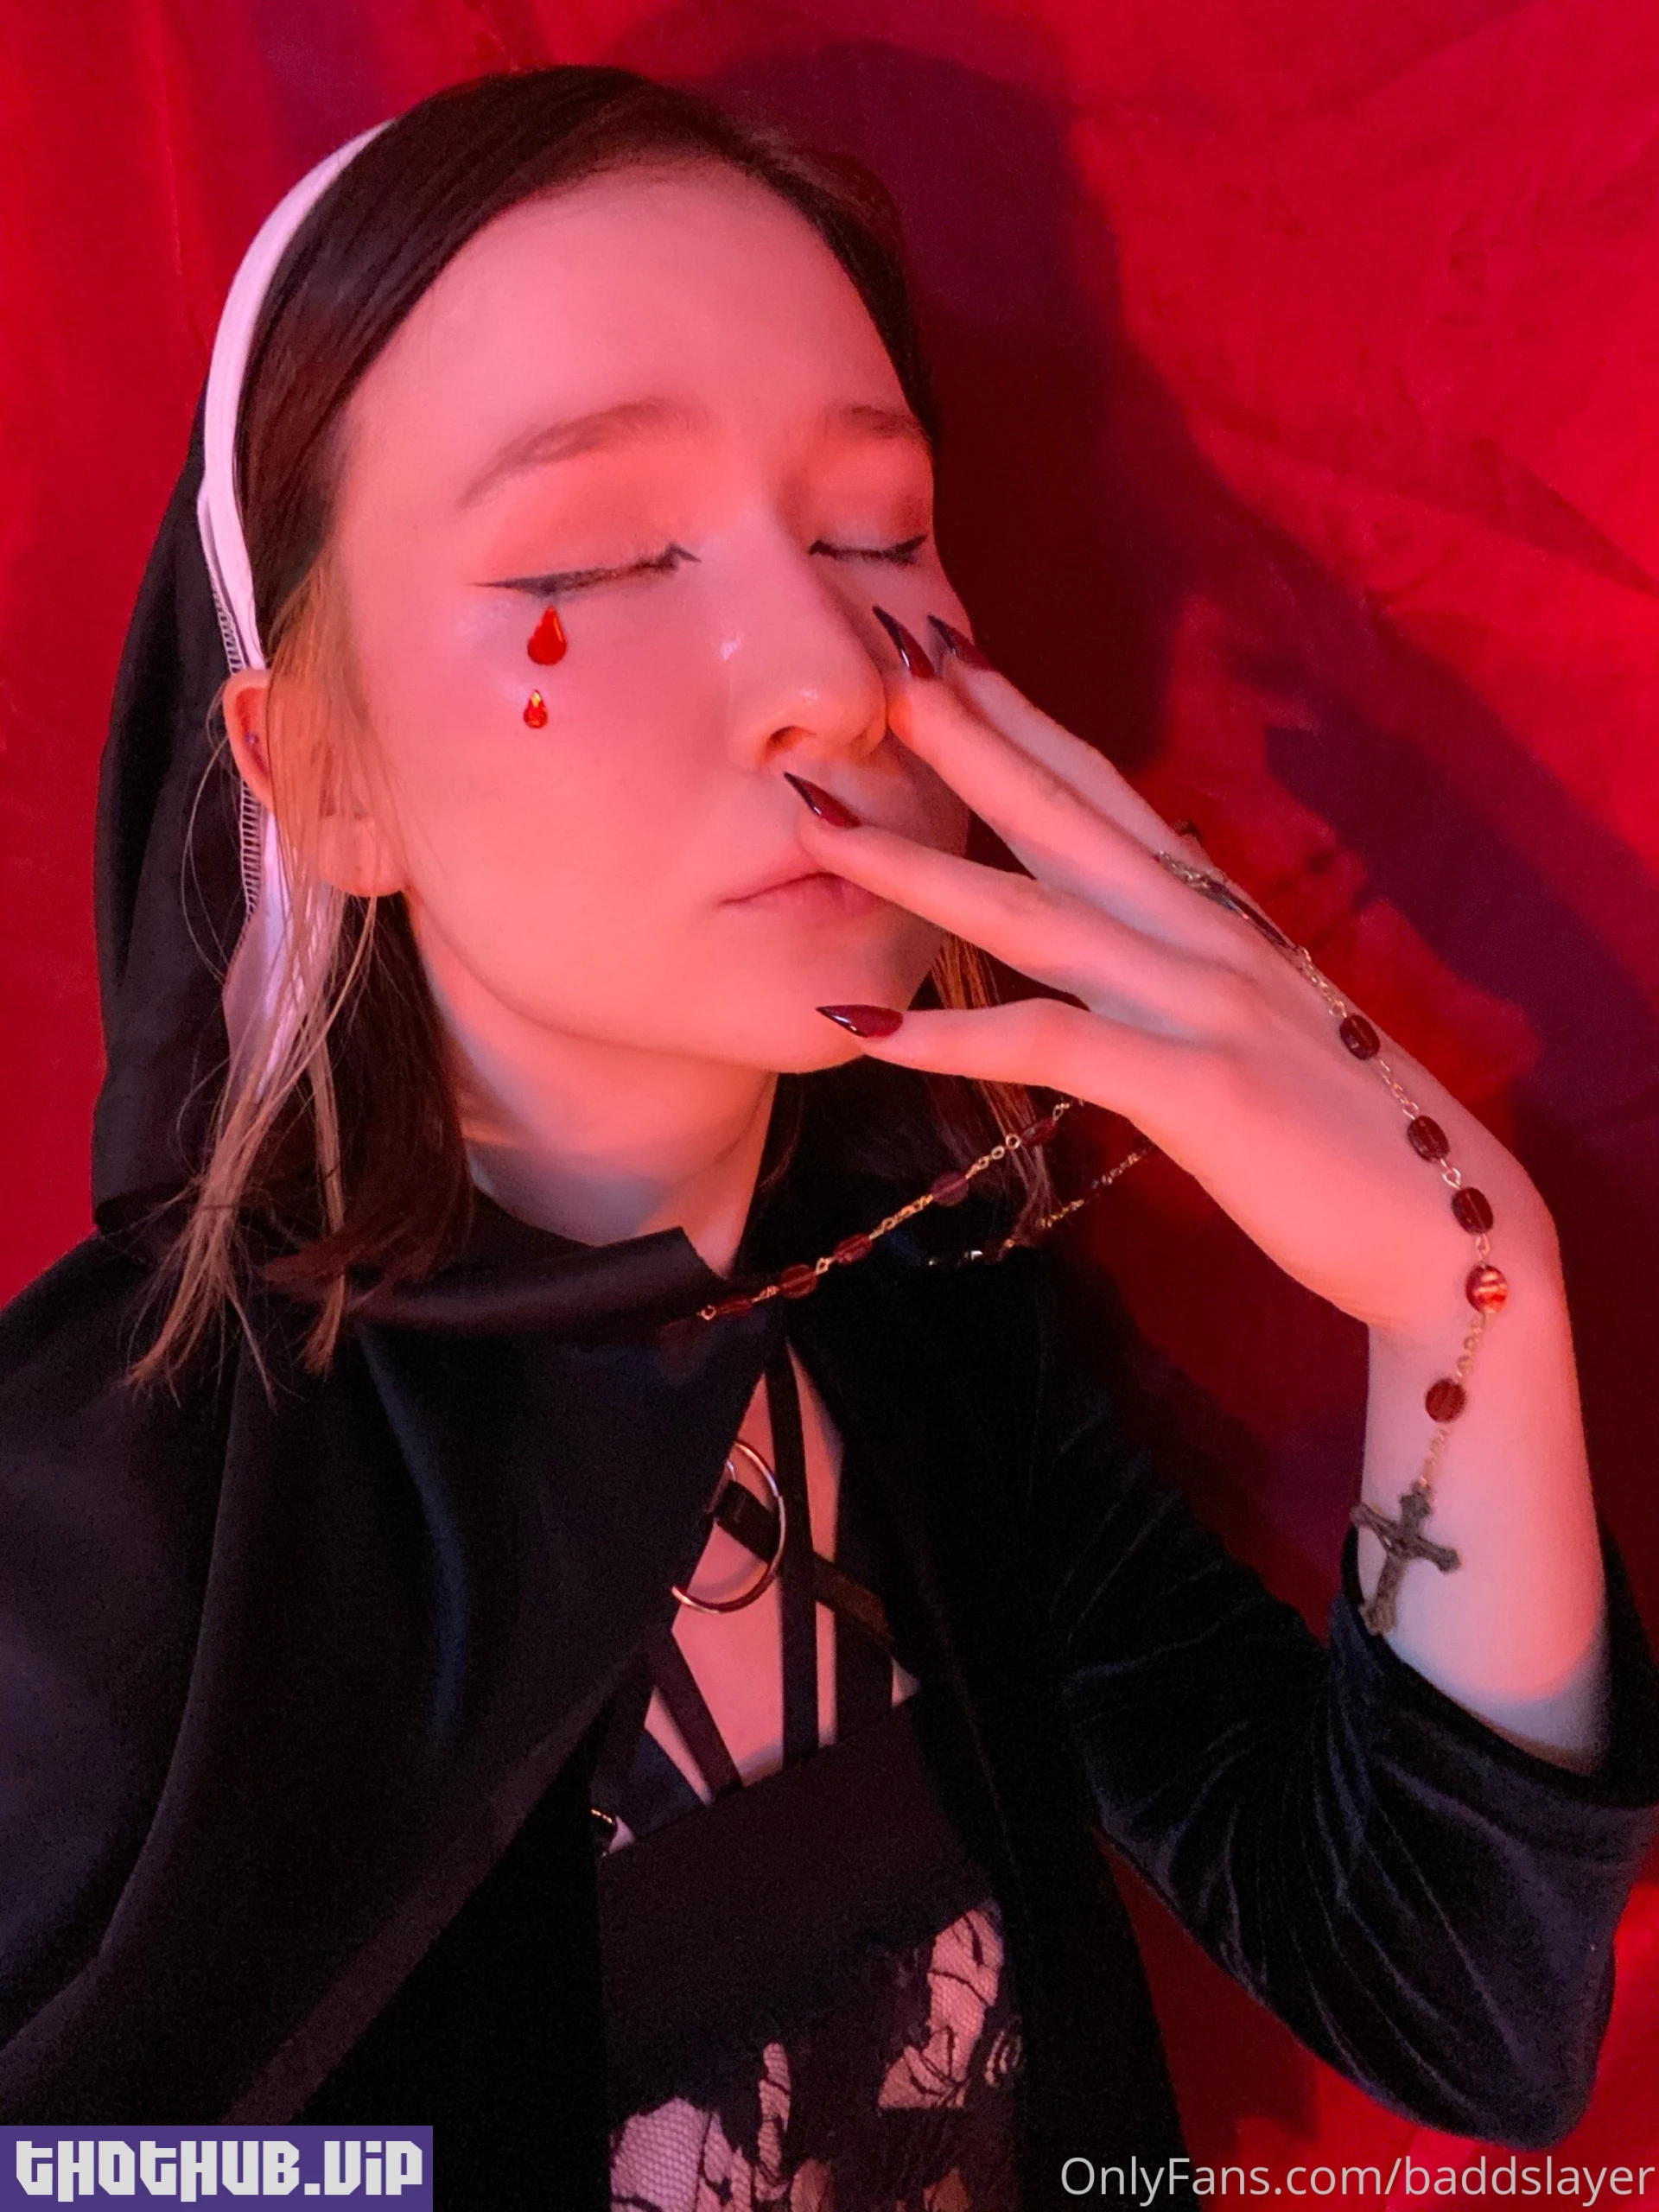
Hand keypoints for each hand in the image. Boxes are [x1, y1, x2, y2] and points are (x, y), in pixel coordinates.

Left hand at [796, 613, 1557, 1342]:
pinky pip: (1048, 1046)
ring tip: (819, 828)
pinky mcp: (1195, 1087)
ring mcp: (1201, 1003)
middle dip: (966, 742)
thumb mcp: (1257, 1021)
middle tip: (880, 669)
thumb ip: (1183, 970)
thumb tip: (1113, 947)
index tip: (949, 660)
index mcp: (1217, 915)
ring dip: (917, 868)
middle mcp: (1204, 935)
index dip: (1026, 722)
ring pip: (1032, 913)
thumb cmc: (1343, 1131)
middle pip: (1062, 817)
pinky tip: (861, 1027)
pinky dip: (947, 1034)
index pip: (1108, 794)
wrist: (1445, 1222)